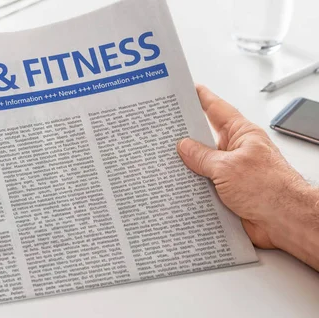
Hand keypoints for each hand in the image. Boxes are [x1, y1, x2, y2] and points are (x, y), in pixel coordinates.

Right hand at [177, 85, 316, 252]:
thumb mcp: (227, 167)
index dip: (202, 98)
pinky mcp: (229, 194)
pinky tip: (181, 189)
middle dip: (186, 138)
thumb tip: (184, 146)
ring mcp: (233, 173)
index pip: (217, 110)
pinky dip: (193, 189)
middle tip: (165, 133)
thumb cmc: (272, 190)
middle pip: (206, 140)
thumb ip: (202, 156)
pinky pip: (205, 187)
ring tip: (169, 165)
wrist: (287, 222)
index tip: (188, 89)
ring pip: (202, 166)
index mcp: (242, 135)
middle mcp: (237, 152)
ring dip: (189, 169)